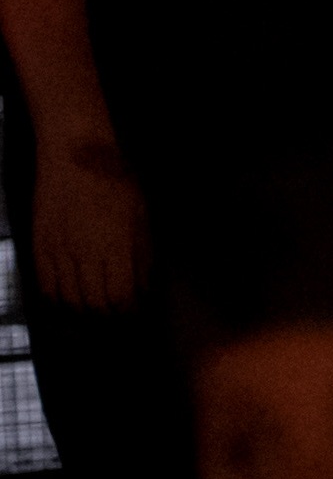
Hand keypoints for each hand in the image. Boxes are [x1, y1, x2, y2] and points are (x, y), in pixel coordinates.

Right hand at [25, 127, 145, 308]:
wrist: (75, 156)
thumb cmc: (117, 181)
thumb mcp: (143, 215)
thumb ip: (144, 253)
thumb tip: (146, 286)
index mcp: (118, 244)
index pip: (122, 297)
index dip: (131, 313)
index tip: (139, 315)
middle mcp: (86, 253)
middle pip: (95, 305)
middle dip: (110, 320)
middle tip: (119, 323)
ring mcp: (60, 252)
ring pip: (68, 301)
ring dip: (83, 316)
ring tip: (96, 318)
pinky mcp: (40, 247)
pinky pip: (45, 288)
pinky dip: (58, 302)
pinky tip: (69, 304)